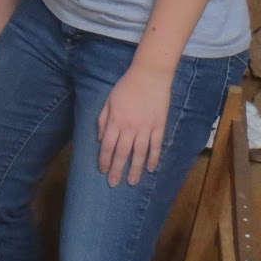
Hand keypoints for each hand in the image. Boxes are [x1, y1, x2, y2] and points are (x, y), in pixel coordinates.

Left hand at [97, 64, 173, 186]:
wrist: (150, 75)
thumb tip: (101, 139)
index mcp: (115, 120)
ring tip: (132, 182)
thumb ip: (103, 120)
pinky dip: (153, 158)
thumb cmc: (126, 87)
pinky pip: (156, 146)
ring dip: (135, 169)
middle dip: (117, 170)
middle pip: (122, 153)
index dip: (105, 160)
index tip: (103, 171)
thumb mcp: (108, 101)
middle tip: (114, 184)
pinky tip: (151, 169)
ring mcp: (145, 127)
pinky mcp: (159, 125)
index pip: (108, 146)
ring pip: (139, 153)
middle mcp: (129, 127)